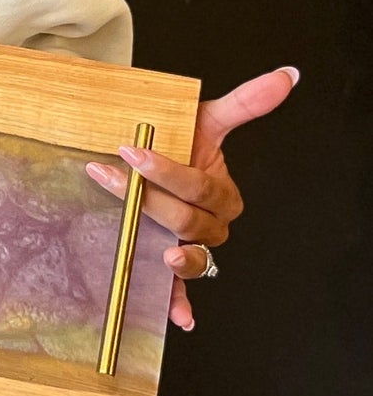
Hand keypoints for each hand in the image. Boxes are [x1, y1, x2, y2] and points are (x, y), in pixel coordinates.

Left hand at [86, 65, 298, 331]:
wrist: (151, 161)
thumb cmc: (179, 144)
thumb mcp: (204, 120)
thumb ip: (245, 102)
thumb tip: (287, 75)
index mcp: (221, 193)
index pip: (199, 187)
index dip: (167, 172)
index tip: (130, 152)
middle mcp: (211, 225)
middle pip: (187, 221)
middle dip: (148, 200)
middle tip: (108, 176)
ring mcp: (192, 248)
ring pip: (189, 258)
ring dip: (172, 256)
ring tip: (155, 251)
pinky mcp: (172, 268)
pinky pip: (183, 293)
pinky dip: (181, 307)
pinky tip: (180, 320)